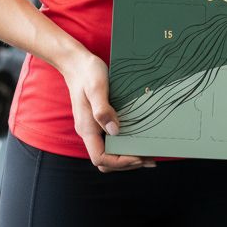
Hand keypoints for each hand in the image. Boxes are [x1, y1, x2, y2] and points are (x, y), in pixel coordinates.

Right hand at [61, 48, 154, 171]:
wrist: (76, 63)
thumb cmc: (87, 73)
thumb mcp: (96, 88)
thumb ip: (103, 110)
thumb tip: (115, 130)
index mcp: (87, 128)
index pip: (100, 158)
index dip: (120, 161)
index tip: (139, 156)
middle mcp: (89, 131)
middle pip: (105, 161)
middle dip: (127, 163)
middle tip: (149, 158)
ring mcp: (93, 127)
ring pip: (108, 152)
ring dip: (127, 156)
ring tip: (148, 153)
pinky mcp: (99, 121)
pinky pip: (111, 141)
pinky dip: (125, 145)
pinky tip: (138, 139)